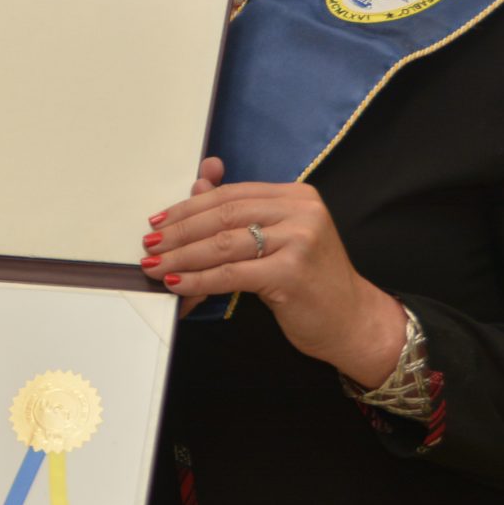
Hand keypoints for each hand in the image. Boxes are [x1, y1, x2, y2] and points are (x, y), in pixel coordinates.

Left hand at [142, 157, 406, 384]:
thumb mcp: (279, 240)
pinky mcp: (291, 272)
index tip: (159, 220)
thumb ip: (241, 213)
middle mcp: (301, 211)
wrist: (354, 321)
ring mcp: (299, 240)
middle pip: (223, 215)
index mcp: (297, 196)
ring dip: (181, 256)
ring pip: (222, 243)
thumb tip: (198, 183)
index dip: (190, 206)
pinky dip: (199, 279)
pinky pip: (231, 273)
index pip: (231, 195)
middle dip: (179, 231)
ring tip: (154, 265)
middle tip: (150, 243)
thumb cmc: (311, 282)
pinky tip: (177, 283)